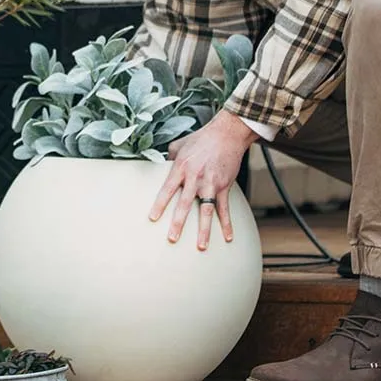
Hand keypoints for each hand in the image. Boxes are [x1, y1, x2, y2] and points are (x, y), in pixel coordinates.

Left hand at [149, 109, 258, 250]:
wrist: (227, 133)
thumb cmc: (202, 138)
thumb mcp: (180, 144)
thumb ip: (169, 157)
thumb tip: (161, 164)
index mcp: (181, 167)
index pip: (167, 189)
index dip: (160, 204)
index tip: (153, 218)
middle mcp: (195, 177)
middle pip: (185, 204)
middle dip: (178, 222)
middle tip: (172, 238)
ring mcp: (211, 183)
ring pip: (206, 210)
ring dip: (204, 230)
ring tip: (201, 246)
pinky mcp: (224, 185)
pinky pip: (225, 208)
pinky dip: (227, 223)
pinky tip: (228, 237)